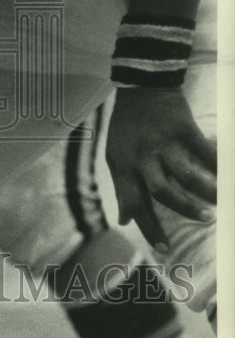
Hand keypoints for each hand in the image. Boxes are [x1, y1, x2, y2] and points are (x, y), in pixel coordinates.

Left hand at [105, 87, 215, 250]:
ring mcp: (163, 141)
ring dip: (205, 192)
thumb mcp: (114, 155)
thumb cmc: (127, 126)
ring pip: (186, 173)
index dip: (148, 227)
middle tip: (204, 220)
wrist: (140, 88)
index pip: (134, 201)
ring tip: (219, 203)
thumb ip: (121, 188)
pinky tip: (226, 177)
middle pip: (162, 190)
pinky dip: (218, 166)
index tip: (165, 249)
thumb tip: (124, 221)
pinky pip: (204, 151)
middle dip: (184, 208)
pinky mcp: (183, 128)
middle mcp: (142, 155)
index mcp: (123, 164)